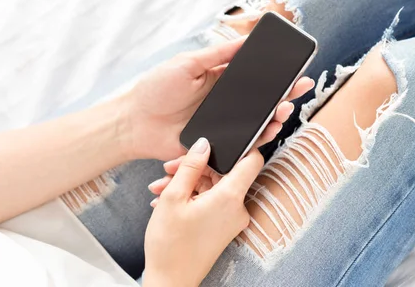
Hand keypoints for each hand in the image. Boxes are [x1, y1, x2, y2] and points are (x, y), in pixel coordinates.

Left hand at [122, 37, 313, 160]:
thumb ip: (217, 55)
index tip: (295, 66)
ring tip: (286, 108)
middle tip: (302, 86)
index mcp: (220, 80)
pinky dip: (259, 138)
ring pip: (258, 122)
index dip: (275, 73)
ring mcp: (224, 124)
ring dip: (276, 115)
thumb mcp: (187, 64)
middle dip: (285, 93)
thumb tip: (245, 41)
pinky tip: (270, 129)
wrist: (133, 122)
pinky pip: (243, 143)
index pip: (254, 76)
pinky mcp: (218, 144)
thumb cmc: (155, 89)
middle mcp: (226, 103)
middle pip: (262, 99)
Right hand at [143, 137, 261, 286]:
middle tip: (170, 169)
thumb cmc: (170, 244)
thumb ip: (191, 166)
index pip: (252, 159)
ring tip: (161, 188)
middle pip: (225, 172)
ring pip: (215, 187)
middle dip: (196, 167)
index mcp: (231, 197)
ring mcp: (232, 219)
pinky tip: (168, 200)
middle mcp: (238, 208)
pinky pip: (213, 202)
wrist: (170, 281)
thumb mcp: (174, 197)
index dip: (239, 146)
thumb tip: (204, 143)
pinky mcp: (224, 227)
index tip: (219, 141)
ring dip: (189, 183)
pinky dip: (193, 197)